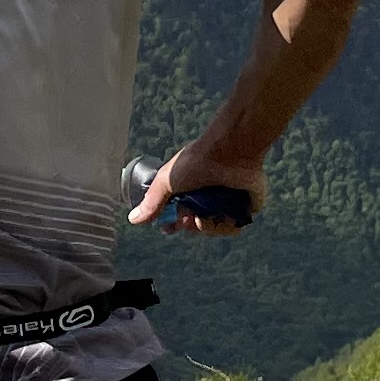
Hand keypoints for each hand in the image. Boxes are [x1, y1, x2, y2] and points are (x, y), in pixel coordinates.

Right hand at [128, 144, 262, 234]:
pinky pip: (236, 227)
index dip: (173, 224)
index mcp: (191, 189)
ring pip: (215, 228)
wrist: (228, 152)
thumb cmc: (197, 161)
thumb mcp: (167, 181)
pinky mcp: (246, 206)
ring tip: (203, 218)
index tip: (168, 228)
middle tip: (187, 217)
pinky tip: (221, 217)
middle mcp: (209, 196)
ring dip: (206, 228)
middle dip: (189, 225)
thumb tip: (133, 220)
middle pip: (196, 224)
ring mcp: (228, 202)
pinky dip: (227, 227)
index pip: (180, 214)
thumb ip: (152, 202)